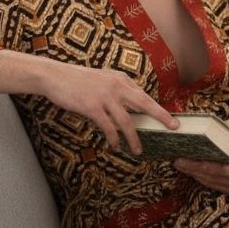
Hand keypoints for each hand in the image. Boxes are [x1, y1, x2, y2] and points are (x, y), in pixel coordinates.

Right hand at [38, 62, 178, 156]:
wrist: (55, 76)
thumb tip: (129, 106)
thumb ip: (116, 89)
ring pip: (127, 121)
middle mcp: (116, 86)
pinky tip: (115, 147)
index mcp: (120, 79)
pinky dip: (113, 139)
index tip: (170, 118)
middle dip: (161, 116)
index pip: (143, 96)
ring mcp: (105, 96)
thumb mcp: (102, 79)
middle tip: (173, 127)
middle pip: (144, 103)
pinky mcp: (93, 107)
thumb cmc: (77, 80)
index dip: (158, 108)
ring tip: (137, 151)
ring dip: (134, 138)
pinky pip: (108, 127)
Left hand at [173, 122, 228, 194]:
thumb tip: (207, 124)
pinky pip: (215, 186)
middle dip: (198, 170)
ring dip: (196, 175)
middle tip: (179, 160)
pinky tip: (189, 170)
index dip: (218, 168)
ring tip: (180, 164)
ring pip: (216, 184)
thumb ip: (228, 129)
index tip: (200, 163)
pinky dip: (201, 179)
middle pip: (221, 178)